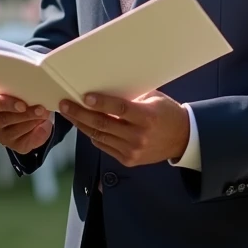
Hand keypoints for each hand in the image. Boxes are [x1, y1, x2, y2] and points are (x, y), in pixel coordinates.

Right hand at [0, 87, 52, 153]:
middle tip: (41, 109)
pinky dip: (38, 134)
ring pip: (16, 132)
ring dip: (33, 123)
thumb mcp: (14, 86)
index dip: (7, 105)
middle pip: (4, 120)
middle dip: (25, 115)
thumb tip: (36, 89)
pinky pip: (25, 143)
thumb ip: (20, 86)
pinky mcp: (13, 145)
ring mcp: (0, 135)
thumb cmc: (16, 93)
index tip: (22, 105)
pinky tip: (44, 125)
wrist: (23, 108)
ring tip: (45, 114)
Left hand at [58, 91, 189, 167]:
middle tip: (65, 105)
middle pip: (103, 124)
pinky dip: (94, 135)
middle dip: (80, 114)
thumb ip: (131, 96)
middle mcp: (138, 136)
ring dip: (82, 125)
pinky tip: (86, 126)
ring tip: (70, 114)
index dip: (101, 103)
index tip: (84, 96)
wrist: (182, 139)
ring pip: (99, 136)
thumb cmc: (166, 113)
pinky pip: (104, 146)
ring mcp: (132, 151)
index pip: (119, 109)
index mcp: (147, 117)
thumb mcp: (153, 99)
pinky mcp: (128, 160)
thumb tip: (104, 88)